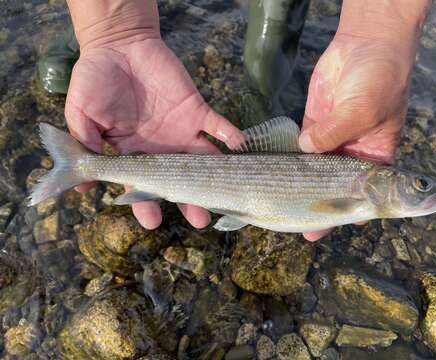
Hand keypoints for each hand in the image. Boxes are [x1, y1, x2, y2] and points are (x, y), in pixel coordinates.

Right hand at [65, 38, 243, 228]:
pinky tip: (240, 147)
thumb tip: (81, 188)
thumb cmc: (95, 79)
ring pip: (202, 161)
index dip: (146, 203)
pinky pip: (218, 126)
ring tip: (226, 194)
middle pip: (179, 180)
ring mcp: (182, 131)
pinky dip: (231, 136)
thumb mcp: (81, 113)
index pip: (142, 186)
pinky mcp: (196, 110)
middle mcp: (162, 148)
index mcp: (134, 153)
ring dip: (215, 176)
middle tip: (201, 219)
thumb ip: (84, 144)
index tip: (152, 221)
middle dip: (190, 200)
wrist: (120, 45)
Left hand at [299, 34, 413, 240]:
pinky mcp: (314, 123)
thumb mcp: (361, 111)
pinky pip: (301, 147)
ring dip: (303, 187)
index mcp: (376, 156)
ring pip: (316, 170)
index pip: (366, 193)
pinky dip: (291, 160)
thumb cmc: (378, 79)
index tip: (336, 226)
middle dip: (322, 206)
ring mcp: (332, 138)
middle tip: (307, 230)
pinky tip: (278, 177)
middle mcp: (354, 151)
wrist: (366, 43)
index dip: (353, 211)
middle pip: (337, 187)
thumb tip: (305, 151)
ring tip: (287, 208)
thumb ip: (332, 135)